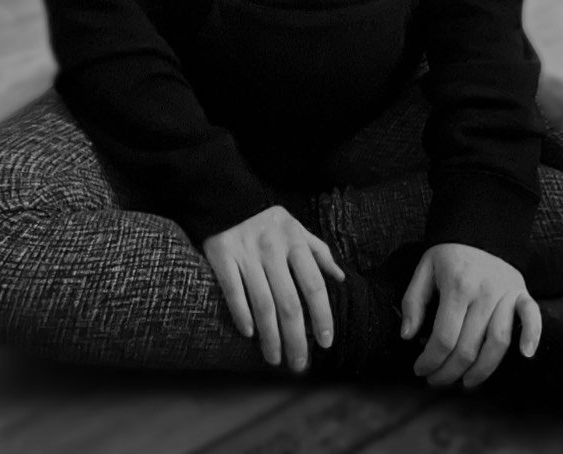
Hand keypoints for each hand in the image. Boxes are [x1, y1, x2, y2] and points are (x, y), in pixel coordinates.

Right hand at [202, 206, 344, 373]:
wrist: (226, 198)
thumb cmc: (268, 222)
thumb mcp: (296, 228)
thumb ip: (319, 251)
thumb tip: (341, 278)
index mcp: (295, 240)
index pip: (314, 285)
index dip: (322, 317)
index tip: (325, 342)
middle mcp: (272, 246)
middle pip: (289, 303)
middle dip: (296, 339)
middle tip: (299, 364)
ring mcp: (246, 251)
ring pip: (263, 304)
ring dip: (270, 337)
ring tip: (275, 358)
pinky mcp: (222, 254)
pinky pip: (233, 291)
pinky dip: (242, 314)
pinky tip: (249, 334)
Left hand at [401, 243, 540, 389]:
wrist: (479, 228)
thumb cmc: (449, 255)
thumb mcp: (424, 269)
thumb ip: (413, 301)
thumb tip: (408, 337)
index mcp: (457, 285)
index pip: (444, 338)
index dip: (430, 360)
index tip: (419, 369)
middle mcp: (484, 291)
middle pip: (468, 347)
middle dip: (449, 372)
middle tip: (436, 380)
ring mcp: (505, 292)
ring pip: (497, 343)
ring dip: (482, 371)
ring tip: (466, 383)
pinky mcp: (522, 292)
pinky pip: (531, 316)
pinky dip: (533, 335)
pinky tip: (526, 355)